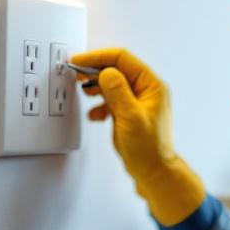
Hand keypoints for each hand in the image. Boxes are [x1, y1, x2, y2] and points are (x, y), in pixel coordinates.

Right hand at [70, 47, 204, 225]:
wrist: (153, 172)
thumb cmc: (149, 149)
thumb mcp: (131, 118)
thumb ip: (118, 93)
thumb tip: (106, 72)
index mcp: (151, 85)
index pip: (123, 59)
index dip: (99, 58)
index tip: (80, 61)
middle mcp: (145, 90)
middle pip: (116, 69)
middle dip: (95, 71)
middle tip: (76, 75)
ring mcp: (136, 101)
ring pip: (111, 84)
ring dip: (96, 88)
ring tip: (85, 94)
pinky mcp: (128, 112)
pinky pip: (110, 100)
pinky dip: (99, 104)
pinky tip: (95, 115)